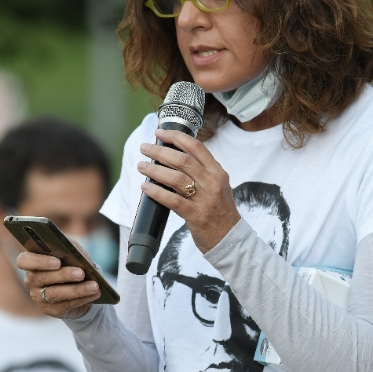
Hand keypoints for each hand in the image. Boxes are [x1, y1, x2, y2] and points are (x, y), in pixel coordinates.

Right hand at [18, 251, 100, 319]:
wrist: (81, 283)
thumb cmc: (72, 261)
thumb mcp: (71, 251)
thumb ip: (68, 247)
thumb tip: (72, 251)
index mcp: (31, 261)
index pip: (23, 260)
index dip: (38, 261)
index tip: (57, 262)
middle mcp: (31, 280)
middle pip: (41, 278)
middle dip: (63, 275)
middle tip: (81, 273)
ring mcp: (38, 296)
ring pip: (54, 294)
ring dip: (76, 290)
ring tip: (94, 286)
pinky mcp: (50, 309)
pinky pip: (65, 305)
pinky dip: (82, 298)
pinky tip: (94, 294)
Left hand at [138, 129, 238, 255]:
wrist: (230, 238)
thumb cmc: (220, 212)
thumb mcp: (218, 186)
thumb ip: (202, 172)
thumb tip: (174, 158)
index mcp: (218, 172)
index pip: (196, 147)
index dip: (176, 137)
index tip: (160, 133)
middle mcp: (212, 182)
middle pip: (182, 160)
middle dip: (160, 151)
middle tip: (145, 148)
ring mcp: (205, 199)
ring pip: (175, 178)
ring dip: (155, 170)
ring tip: (142, 166)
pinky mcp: (196, 215)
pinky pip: (172, 200)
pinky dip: (156, 192)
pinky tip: (146, 187)